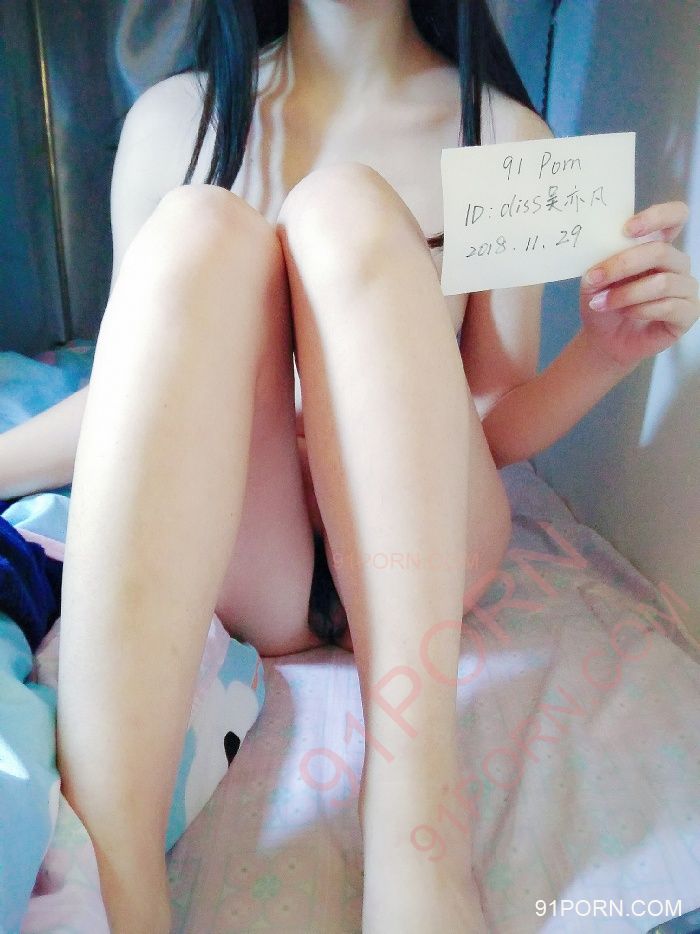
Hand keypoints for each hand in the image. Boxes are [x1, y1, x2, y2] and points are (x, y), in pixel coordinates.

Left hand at [579, 201, 698, 369]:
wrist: (604, 338)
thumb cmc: (603, 301)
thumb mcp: (595, 278)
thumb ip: (600, 262)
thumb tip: (599, 262)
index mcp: (658, 245)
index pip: (675, 216)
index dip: (657, 216)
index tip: (627, 229)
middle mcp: (677, 263)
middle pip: (660, 251)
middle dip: (623, 265)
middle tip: (594, 278)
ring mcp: (686, 288)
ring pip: (662, 283)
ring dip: (626, 294)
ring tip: (601, 303)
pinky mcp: (688, 313)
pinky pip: (669, 307)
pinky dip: (641, 310)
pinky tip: (626, 313)